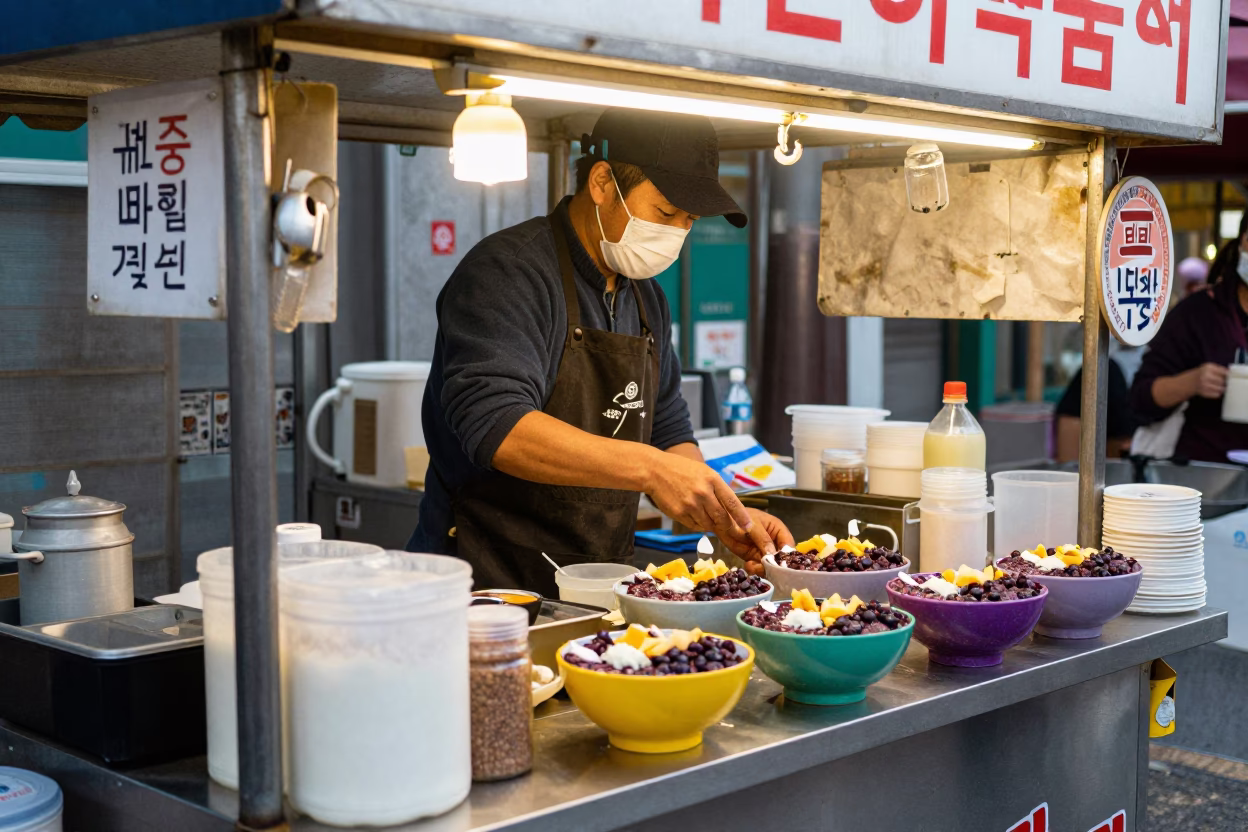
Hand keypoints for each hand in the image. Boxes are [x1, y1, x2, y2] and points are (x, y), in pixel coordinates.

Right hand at [644, 453, 774, 559]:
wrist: (655, 471)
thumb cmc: (681, 470)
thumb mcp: (704, 472)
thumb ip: (718, 489)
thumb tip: (732, 509)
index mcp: (712, 479)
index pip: (732, 503)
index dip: (742, 517)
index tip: (749, 527)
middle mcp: (703, 493)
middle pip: (722, 518)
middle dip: (728, 526)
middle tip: (731, 530)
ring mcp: (690, 504)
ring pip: (709, 525)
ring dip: (712, 525)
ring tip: (706, 515)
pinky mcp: (680, 514)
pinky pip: (695, 526)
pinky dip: (698, 524)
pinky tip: (694, 514)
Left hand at [718, 508, 793, 574]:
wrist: (721, 520)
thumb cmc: (739, 515)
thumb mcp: (752, 525)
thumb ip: (763, 538)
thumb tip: (773, 554)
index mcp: (778, 530)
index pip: (788, 545)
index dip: (786, 556)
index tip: (780, 564)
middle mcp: (774, 542)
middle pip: (781, 558)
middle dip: (775, 566)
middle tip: (765, 568)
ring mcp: (764, 551)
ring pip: (770, 565)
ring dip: (764, 569)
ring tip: (754, 567)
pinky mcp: (754, 557)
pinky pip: (759, 567)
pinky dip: (755, 569)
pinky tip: (748, 565)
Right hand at [1190, 362, 1228, 398]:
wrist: (1187, 382)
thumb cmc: (1201, 374)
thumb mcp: (1208, 367)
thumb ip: (1219, 369)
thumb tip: (1231, 374)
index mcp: (1208, 368)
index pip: (1224, 372)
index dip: (1228, 375)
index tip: (1229, 377)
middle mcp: (1205, 376)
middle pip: (1223, 381)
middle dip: (1224, 382)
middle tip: (1223, 382)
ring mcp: (1204, 385)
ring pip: (1221, 389)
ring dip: (1222, 388)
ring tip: (1219, 387)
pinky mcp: (1203, 393)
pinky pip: (1217, 394)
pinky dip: (1217, 393)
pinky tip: (1214, 390)